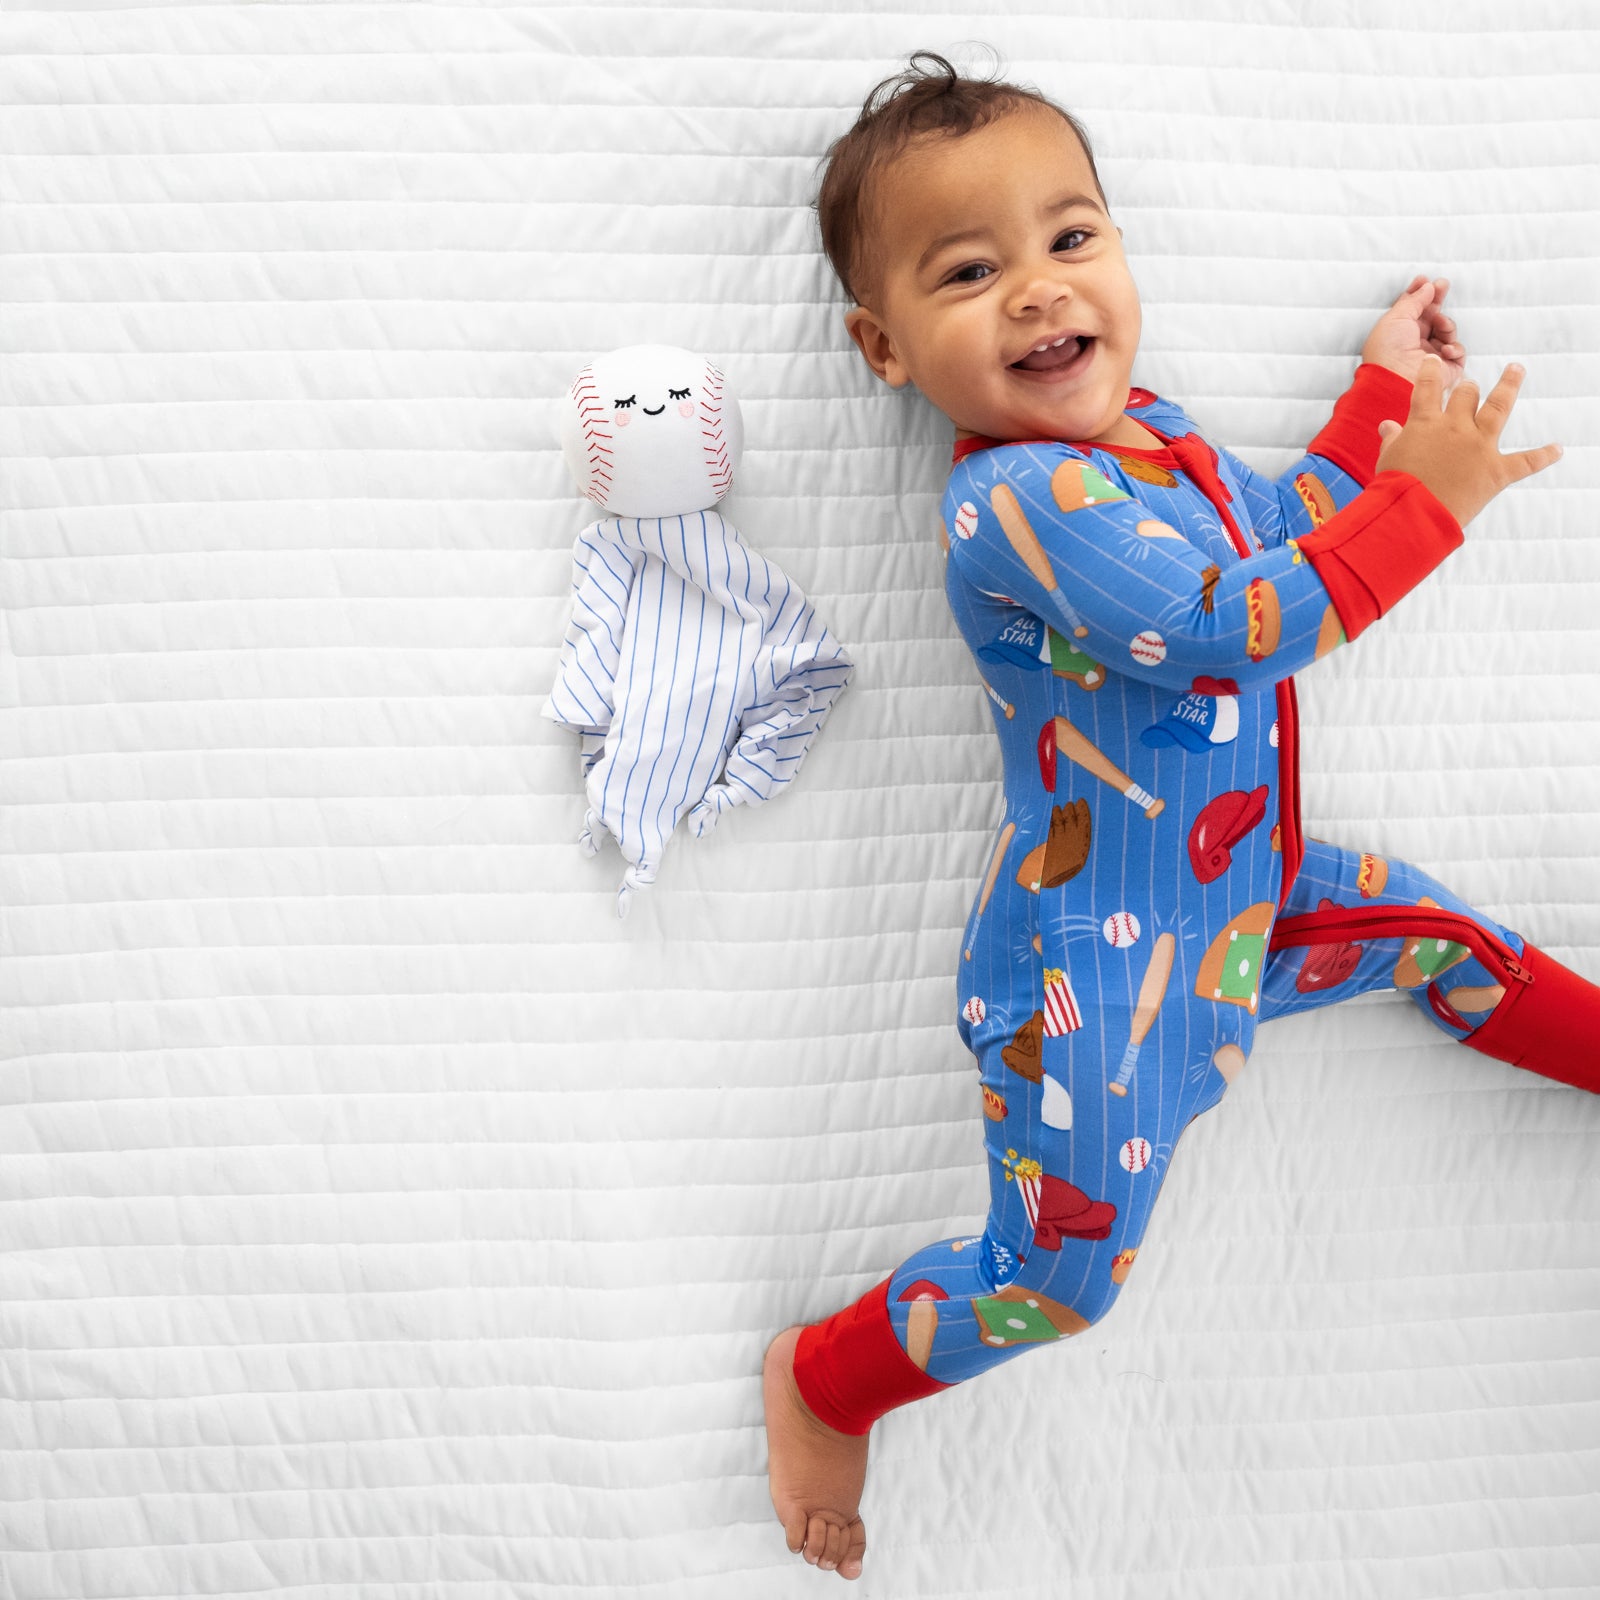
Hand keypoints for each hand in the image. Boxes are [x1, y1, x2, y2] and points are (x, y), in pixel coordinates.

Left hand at [1361, 276, 1465, 386]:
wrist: (1395, 380)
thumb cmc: (1388, 351)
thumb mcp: (1396, 317)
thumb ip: (1413, 300)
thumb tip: (1427, 286)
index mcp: (1399, 333)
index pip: (1412, 310)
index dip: (1420, 294)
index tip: (1425, 279)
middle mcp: (1414, 344)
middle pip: (1432, 316)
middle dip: (1437, 300)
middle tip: (1442, 285)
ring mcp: (1431, 356)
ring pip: (1447, 331)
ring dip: (1446, 324)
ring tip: (1440, 324)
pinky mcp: (1445, 369)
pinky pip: (1457, 351)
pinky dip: (1453, 347)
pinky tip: (1443, 350)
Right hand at [1374, 355, 1562, 526]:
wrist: (1413, 514)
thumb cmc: (1394, 488)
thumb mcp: (1388, 459)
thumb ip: (1392, 439)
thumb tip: (1388, 426)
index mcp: (1426, 422)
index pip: (1428, 386)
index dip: (1430, 371)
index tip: (1433, 361)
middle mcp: (1456, 427)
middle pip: (1467, 393)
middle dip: (1468, 389)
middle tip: (1469, 387)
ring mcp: (1480, 446)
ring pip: (1499, 407)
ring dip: (1509, 385)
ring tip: (1516, 370)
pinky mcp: (1497, 471)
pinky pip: (1526, 462)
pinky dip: (1543, 456)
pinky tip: (1558, 449)